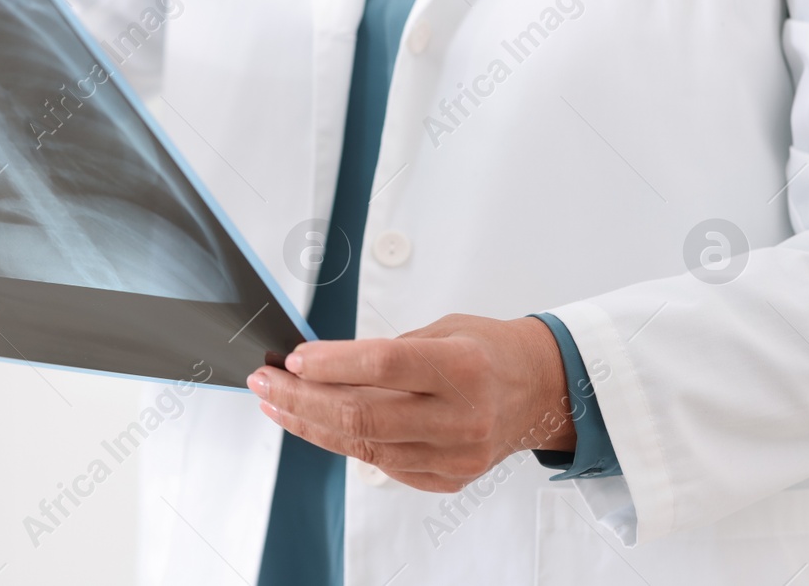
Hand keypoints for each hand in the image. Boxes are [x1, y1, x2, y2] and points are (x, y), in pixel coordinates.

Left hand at [248, 314, 574, 492]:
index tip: (293, 358)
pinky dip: (343, 442)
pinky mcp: (447, 478)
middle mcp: (462, 416)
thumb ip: (385, 350)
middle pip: (362, 416)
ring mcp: (455, 455)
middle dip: (301, 399)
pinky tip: (315, 424)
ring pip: (362, 447)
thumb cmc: (489, 351)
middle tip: (266, 382)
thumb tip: (318, 362)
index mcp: (463, 368)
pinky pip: (381, 463)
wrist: (542, 391)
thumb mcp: (442, 329)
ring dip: (310, 425)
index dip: (330, 364)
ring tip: (277, 403)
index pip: (382, 366)